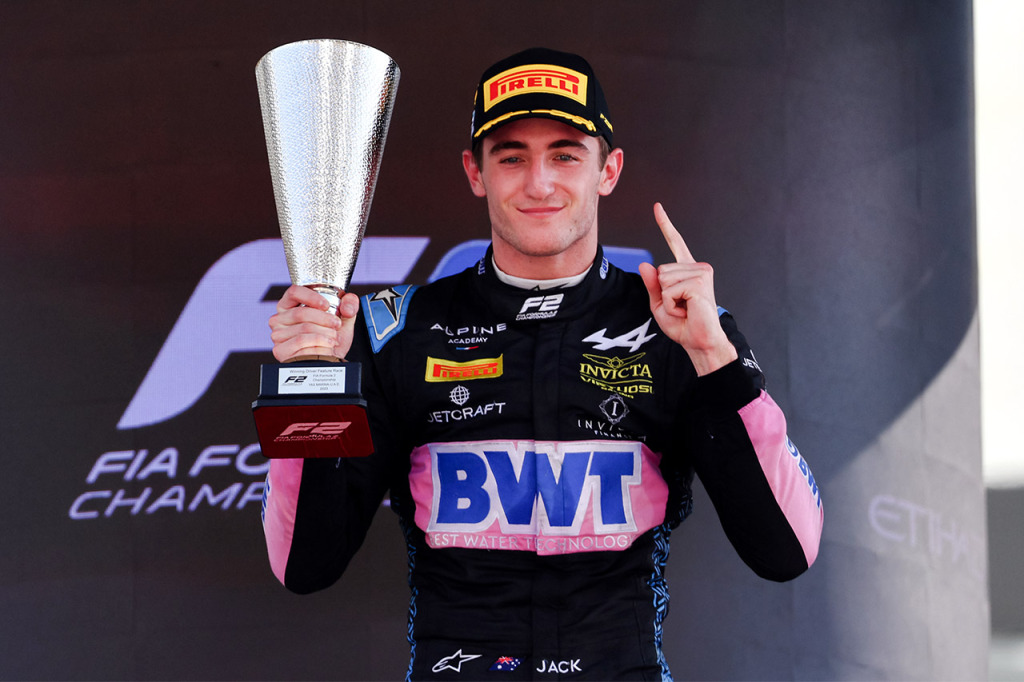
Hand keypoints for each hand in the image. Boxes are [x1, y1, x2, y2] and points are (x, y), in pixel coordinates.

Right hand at [268, 284, 359, 361]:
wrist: (329, 361)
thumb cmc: (331, 338)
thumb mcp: (344, 319)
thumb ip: (350, 305)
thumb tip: (347, 307)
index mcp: (290, 305)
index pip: (294, 292)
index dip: (311, 296)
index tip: (326, 305)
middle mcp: (280, 318)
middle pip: (300, 313)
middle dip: (324, 319)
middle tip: (337, 325)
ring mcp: (278, 334)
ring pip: (303, 328)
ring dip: (324, 333)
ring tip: (334, 338)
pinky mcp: (280, 349)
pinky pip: (300, 341)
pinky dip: (318, 343)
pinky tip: (326, 346)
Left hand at [638, 202, 737, 375]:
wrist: (700, 341)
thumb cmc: (683, 325)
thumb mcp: (660, 304)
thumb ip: (652, 285)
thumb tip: (645, 265)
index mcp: (687, 270)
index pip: (676, 242)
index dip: (665, 224)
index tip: (657, 206)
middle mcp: (697, 267)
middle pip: (659, 270)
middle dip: (663, 294)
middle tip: (681, 307)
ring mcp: (700, 272)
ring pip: (663, 279)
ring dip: (668, 301)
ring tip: (685, 309)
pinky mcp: (699, 281)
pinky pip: (669, 290)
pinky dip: (672, 305)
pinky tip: (687, 310)